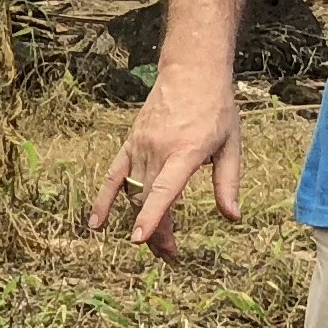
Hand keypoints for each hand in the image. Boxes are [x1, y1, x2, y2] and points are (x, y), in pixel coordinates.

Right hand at [88, 63, 243, 258]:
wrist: (191, 71)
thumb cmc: (216, 108)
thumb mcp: (231, 145)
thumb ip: (227, 183)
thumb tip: (232, 217)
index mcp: (186, 151)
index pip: (164, 188)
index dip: (153, 216)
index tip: (139, 239)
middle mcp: (158, 149)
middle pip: (148, 200)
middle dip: (156, 233)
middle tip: (170, 256)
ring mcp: (140, 145)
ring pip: (133, 193)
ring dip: (140, 221)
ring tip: (152, 245)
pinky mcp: (130, 142)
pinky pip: (112, 176)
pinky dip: (103, 200)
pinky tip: (96, 223)